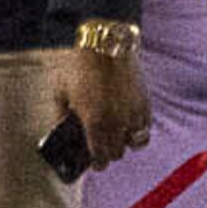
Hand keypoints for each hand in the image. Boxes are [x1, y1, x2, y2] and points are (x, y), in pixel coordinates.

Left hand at [47, 43, 152, 166]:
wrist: (106, 43)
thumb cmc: (79, 67)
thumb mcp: (61, 93)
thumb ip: (61, 117)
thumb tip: (61, 132)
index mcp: (95, 123)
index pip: (101, 158)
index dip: (97, 163)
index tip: (94, 162)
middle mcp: (117, 122)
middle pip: (118, 153)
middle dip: (109, 152)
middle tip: (102, 146)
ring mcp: (134, 113)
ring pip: (137, 142)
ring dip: (126, 142)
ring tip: (118, 134)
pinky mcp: (145, 102)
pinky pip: (145, 126)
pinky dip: (138, 128)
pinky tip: (128, 121)